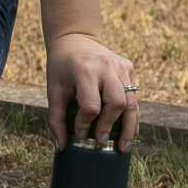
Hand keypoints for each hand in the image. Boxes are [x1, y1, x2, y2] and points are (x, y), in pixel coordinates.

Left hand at [44, 32, 139, 152]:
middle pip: (117, 103)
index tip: (79, 136)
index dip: (85, 124)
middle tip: (101, 143)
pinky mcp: (128, 68)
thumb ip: (55, 118)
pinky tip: (128, 131)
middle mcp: (106, 67)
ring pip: (131, 102)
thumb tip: (61, 147)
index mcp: (84, 70)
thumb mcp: (53, 90)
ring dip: (128, 127)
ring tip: (123, 147)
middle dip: (109, 126)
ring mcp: (121, 66)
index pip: (91, 105)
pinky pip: (134, 96)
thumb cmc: (61, 68)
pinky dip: (131, 115)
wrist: (74, 39)